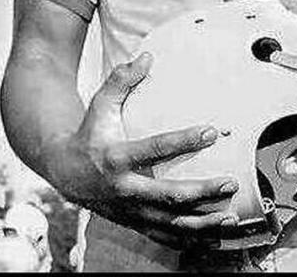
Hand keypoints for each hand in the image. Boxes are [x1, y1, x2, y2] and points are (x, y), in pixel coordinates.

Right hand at [57, 53, 239, 248]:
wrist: (66, 173)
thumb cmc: (89, 133)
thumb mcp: (100, 105)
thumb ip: (121, 80)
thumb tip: (147, 57)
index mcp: (117, 157)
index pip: (155, 149)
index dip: (184, 141)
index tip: (211, 131)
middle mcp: (125, 188)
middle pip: (169, 195)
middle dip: (202, 191)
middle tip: (229, 183)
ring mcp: (131, 210)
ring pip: (171, 223)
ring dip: (203, 223)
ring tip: (229, 218)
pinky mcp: (136, 223)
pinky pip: (167, 237)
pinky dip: (191, 240)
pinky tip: (214, 238)